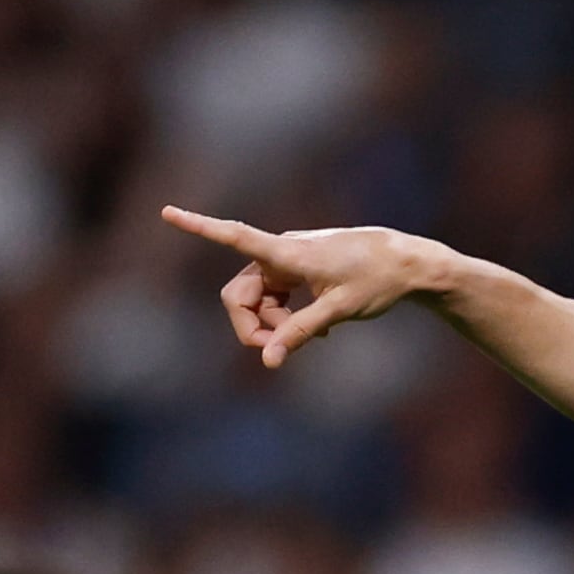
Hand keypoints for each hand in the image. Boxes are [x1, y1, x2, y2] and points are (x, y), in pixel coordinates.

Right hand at [162, 208, 445, 368]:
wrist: (406, 263)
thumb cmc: (376, 280)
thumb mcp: (338, 310)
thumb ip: (299, 333)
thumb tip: (267, 361)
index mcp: (288, 253)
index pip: (235, 236)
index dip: (199, 227)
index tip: (167, 211)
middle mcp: (281, 254)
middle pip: (239, 295)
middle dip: (251, 326)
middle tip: (277, 352)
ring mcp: (288, 263)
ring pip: (257, 301)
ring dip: (272, 326)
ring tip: (311, 338)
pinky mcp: (298, 273)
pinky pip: (275, 300)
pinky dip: (285, 319)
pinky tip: (316, 333)